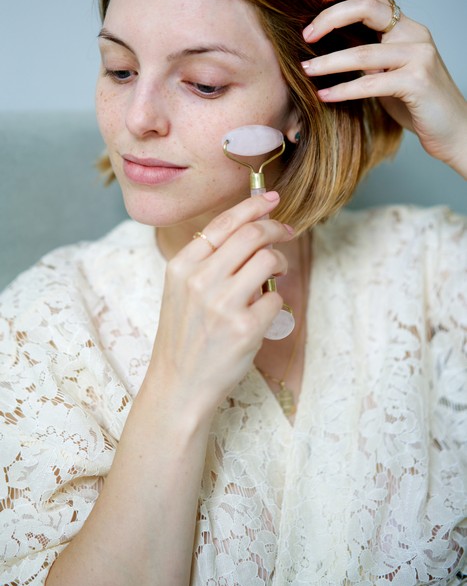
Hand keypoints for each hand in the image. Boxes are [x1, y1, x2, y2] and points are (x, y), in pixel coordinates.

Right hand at [149, 192, 293, 416]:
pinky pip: (276, 297)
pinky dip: (276, 300)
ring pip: (268, 259)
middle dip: (276, 228)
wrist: (179, 385)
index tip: (272, 200)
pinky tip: (264, 310)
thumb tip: (249, 231)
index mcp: (182, 266)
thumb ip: (207, 261)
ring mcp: (223, 304)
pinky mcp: (245, 328)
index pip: (224, 223)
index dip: (253, 207)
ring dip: (280, 261)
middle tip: (286, 232)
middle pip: (252, 234)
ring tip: (277, 272)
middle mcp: (200, 280)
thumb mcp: (180, 290)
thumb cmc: (184, 337)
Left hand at [301, 0, 466, 177]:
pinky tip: (324, 95)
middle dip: (330, 18)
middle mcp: (414, 35)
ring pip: (363, 52)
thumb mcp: (389, 73)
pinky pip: (371, 84)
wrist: (453, 130)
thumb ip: (368, 57)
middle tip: (305, 35)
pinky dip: (343, 90)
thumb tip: (327, 50)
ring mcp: (419, 57)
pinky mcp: (417, 82)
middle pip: (366, 8)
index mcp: (406, 28)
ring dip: (328, 62)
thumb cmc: (417, 104)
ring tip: (305, 70)